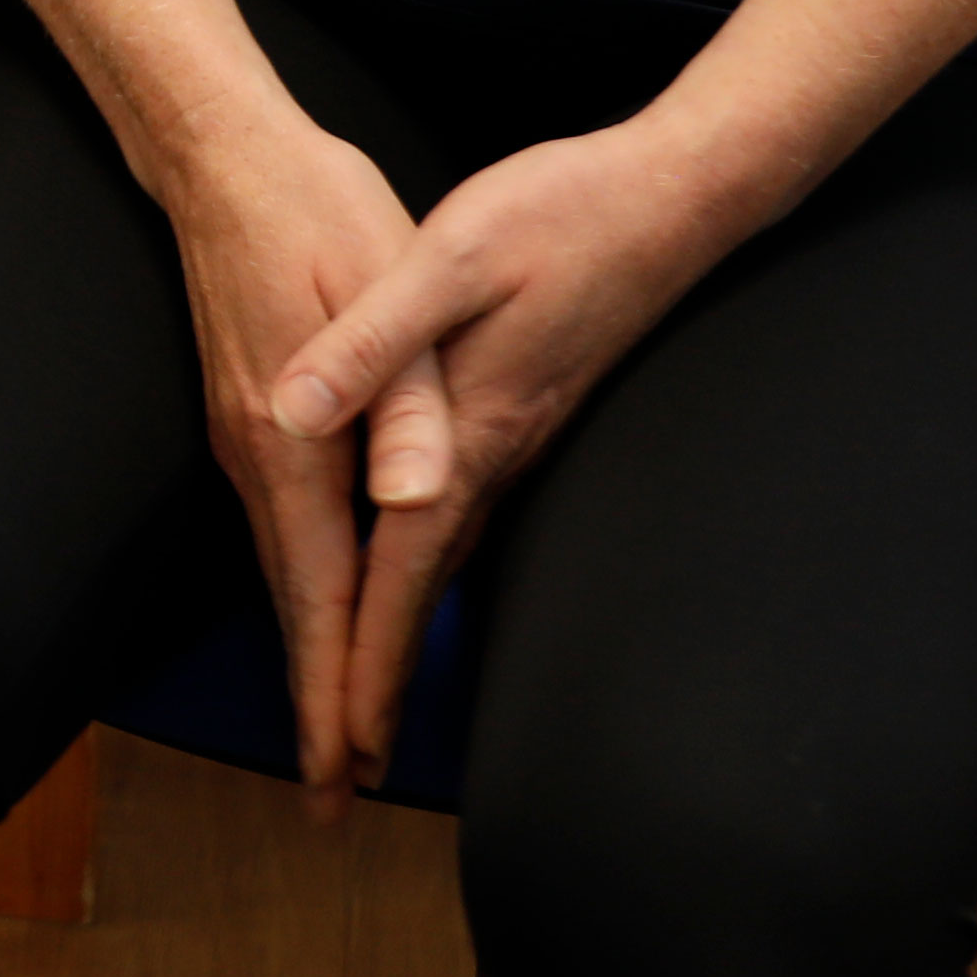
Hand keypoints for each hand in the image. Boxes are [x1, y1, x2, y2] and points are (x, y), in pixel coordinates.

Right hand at [155, 113, 440, 806]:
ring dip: (309, 652)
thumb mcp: (388, 285)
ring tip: (333, 728)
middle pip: (294, 604)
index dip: (337, 688)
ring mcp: (245, 437)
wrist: (223, 156)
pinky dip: (302, 592)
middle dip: (315, 704)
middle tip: (335, 797)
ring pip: (283, 571)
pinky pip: (279, 530)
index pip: (323, 594)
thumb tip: (416, 499)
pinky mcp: (248, 415)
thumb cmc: (318, 211)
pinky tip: (321, 607)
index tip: (344, 772)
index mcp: (296, 439)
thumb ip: (402, 398)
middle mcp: (258, 454)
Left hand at [259, 116, 755, 797]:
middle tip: (341, 780)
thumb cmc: (561, 215)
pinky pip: (461, 522)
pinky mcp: (522, 414)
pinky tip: (411, 577)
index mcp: (465, 430)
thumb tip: (303, 414)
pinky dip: (426, 573)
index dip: (361, 665)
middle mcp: (492, 455)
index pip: (396, 573)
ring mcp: (514, 440)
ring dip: (403, 638)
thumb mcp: (449, 256)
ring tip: (365, 710)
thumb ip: (376, 341)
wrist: (673, 196)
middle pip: (420, 594)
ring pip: (443, 564)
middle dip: (378, 688)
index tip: (338, 753)